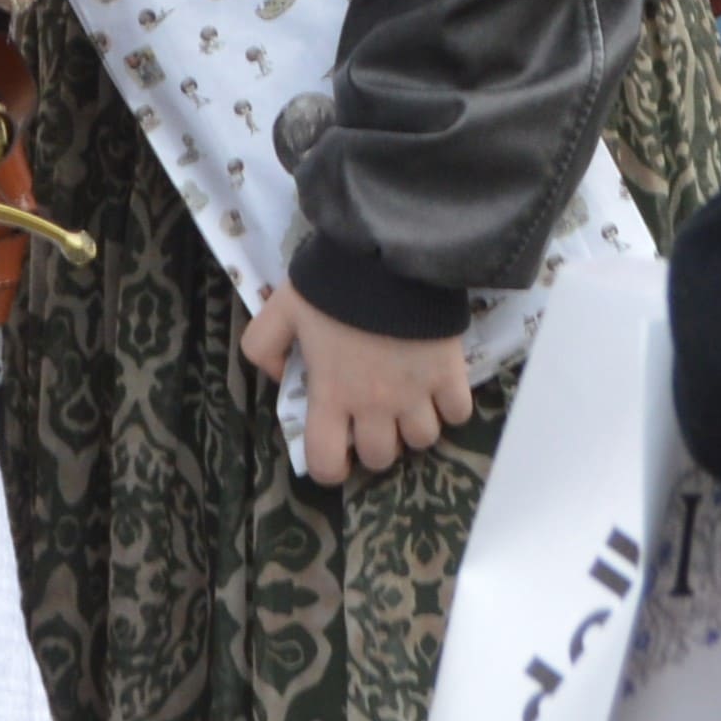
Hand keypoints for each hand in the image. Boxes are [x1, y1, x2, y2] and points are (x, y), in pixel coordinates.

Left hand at [240, 283, 473, 483]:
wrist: (388, 254)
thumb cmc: (332, 285)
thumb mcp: (280, 310)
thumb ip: (263, 346)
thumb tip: (276, 377)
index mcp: (332, 394)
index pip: (326, 463)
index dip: (328, 467)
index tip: (335, 451)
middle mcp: (375, 406)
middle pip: (381, 457)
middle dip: (375, 443)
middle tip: (373, 416)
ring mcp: (417, 394)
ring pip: (422, 440)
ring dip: (414, 426)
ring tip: (409, 401)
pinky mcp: (450, 374)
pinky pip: (458, 413)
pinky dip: (450, 406)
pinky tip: (438, 386)